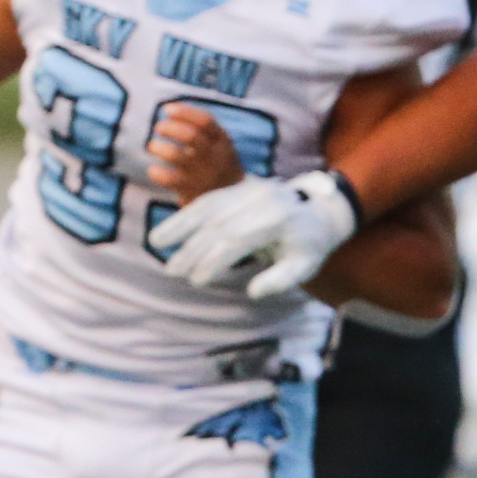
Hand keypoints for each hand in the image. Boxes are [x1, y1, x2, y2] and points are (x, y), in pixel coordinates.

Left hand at [145, 104, 245, 204]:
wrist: (232, 207)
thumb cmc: (218, 169)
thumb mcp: (219, 148)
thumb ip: (202, 131)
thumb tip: (170, 110)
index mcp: (223, 143)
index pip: (205, 121)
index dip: (184, 112)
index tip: (167, 109)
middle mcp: (214, 158)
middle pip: (190, 136)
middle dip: (169, 128)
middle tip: (159, 128)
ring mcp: (202, 176)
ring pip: (175, 155)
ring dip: (158, 147)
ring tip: (153, 147)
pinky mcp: (190, 192)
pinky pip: (167, 179)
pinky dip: (156, 172)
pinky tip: (154, 170)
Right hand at [147, 169, 359, 297]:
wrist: (319, 210)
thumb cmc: (309, 245)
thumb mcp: (305, 266)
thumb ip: (281, 280)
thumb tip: (253, 292)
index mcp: (279, 218)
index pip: (238, 239)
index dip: (214, 260)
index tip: (197, 280)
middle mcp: (262, 198)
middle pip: (219, 223)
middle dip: (192, 247)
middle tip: (172, 271)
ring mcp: (249, 188)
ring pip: (208, 204)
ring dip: (180, 223)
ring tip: (157, 242)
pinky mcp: (239, 186)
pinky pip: (208, 198)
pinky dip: (186, 212)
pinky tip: (169, 228)